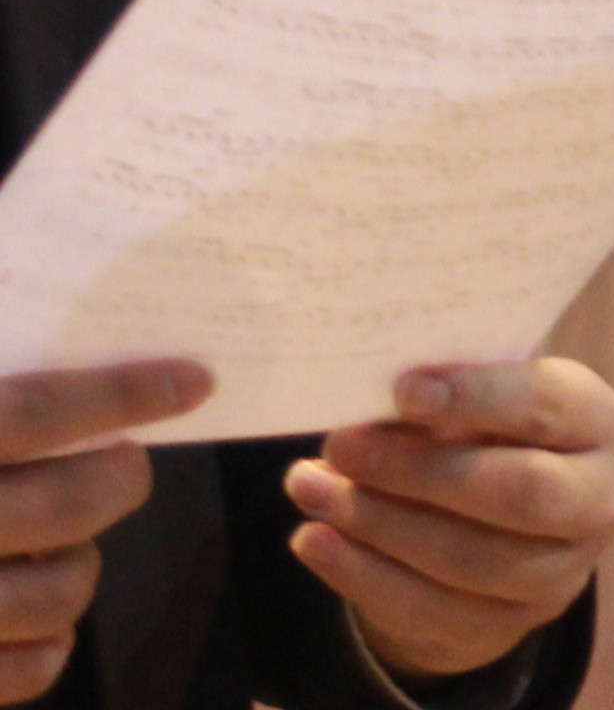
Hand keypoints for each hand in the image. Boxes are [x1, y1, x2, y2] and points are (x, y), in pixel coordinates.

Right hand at [0, 361, 207, 703]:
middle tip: (122, 467)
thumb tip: (87, 346)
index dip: (121, 393)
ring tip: (53, 547)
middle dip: (117, 484)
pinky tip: (33, 618)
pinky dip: (50, 644)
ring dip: (81, 566)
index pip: (36, 413)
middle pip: (70, 505)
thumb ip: (7, 403)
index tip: (197, 381)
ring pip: (67, 588)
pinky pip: (37, 664)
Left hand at [287, 356, 613, 691]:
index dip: (479, 396)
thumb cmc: (486, 437)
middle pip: (521, 491)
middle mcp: (597, 501)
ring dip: (379, 522)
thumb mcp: (481, 402)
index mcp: (597, 424)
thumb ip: (446, 396)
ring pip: (471, 558)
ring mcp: (558, 573)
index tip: (403, 389)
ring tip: (310, 488)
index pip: (549, 407)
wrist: (499, 529)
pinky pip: (429, 608)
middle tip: (342, 444)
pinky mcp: (507, 624)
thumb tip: (384, 402)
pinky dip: (360, 573)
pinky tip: (313, 541)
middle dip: (421, 469)